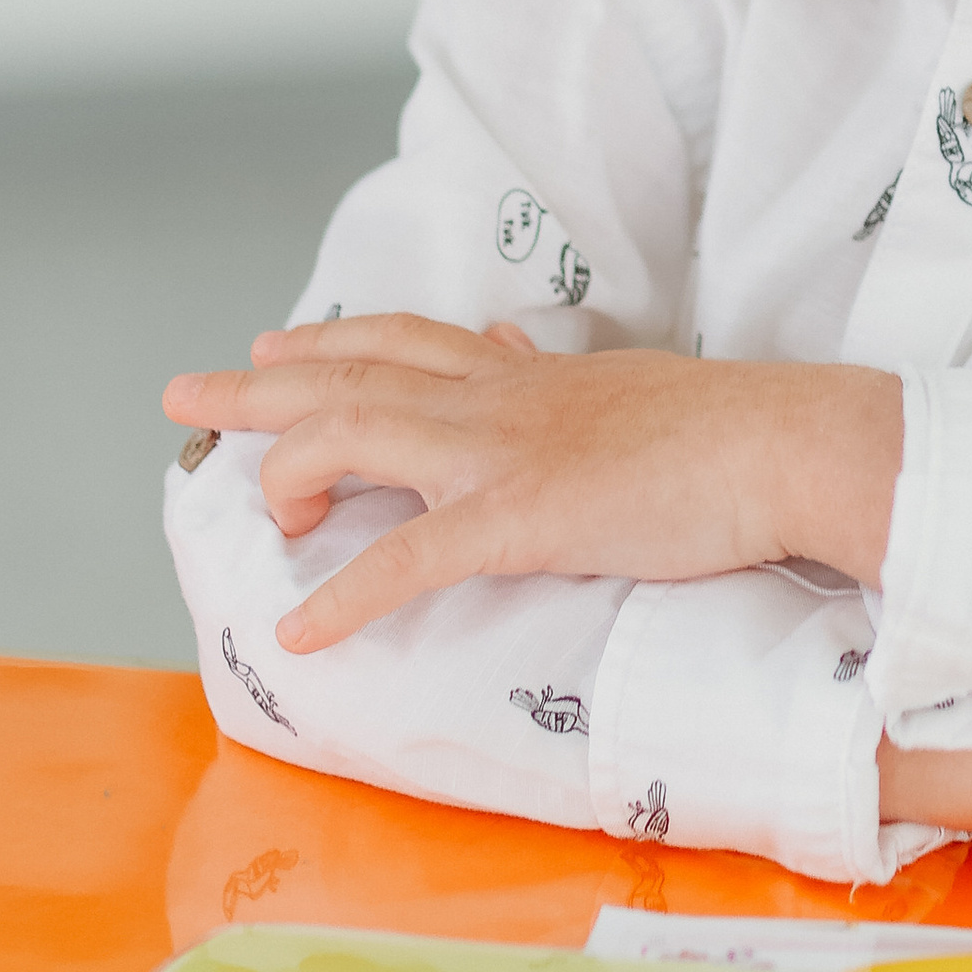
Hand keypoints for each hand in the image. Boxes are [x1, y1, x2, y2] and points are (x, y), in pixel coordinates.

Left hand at [161, 322, 903, 653]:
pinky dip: (344, 596)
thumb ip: (567, 378)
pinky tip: (300, 633)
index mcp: (526, 378)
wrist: (785, 445)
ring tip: (252, 515)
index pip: (407, 340)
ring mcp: (501, 453)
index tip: (275, 342)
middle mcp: (497, 399)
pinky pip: (408, 559)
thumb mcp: (633, 387)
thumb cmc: (730, 432)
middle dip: (258, 384)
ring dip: (289, 472)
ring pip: (355, 434)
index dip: (332, 339)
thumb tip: (527, 346)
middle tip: (186, 393)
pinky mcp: (520, 518)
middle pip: (351, 372)